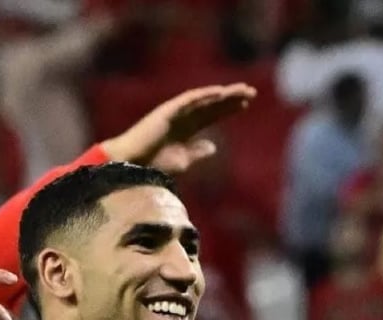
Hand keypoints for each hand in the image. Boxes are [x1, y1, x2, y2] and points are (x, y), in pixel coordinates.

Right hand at [101, 83, 255, 172]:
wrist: (131, 165)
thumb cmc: (152, 166)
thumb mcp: (182, 161)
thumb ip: (197, 153)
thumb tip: (213, 147)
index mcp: (184, 130)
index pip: (210, 116)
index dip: (227, 110)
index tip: (246, 105)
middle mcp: (181, 118)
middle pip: (210, 105)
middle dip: (230, 99)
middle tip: (251, 92)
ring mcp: (174, 113)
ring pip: (203, 100)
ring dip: (222, 94)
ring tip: (242, 90)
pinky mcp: (167, 111)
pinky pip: (189, 100)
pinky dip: (204, 95)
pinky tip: (221, 92)